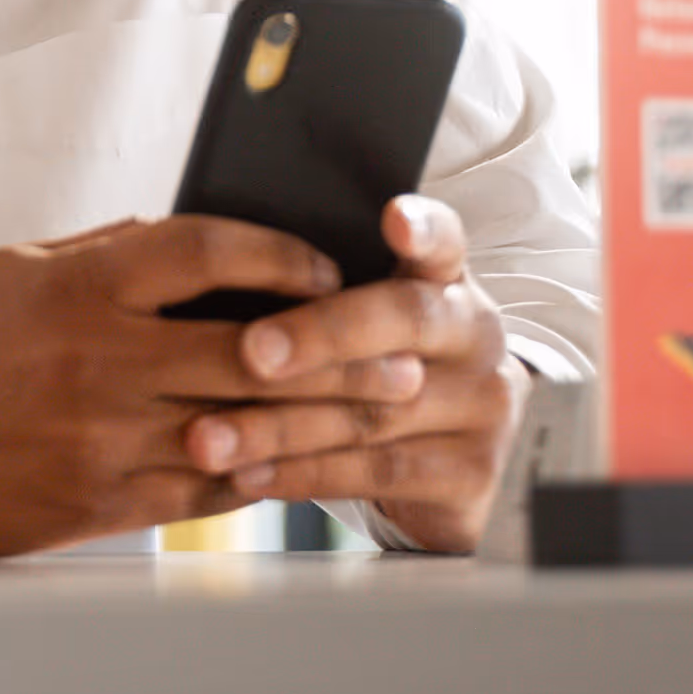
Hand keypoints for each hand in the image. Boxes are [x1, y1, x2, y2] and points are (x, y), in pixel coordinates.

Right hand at [0, 216, 431, 558]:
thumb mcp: (21, 268)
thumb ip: (113, 253)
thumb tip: (204, 238)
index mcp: (80, 285)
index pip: (210, 251)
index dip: (283, 255)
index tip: (326, 266)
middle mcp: (99, 360)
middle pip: (252, 351)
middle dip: (340, 353)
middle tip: (401, 351)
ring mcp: (103, 438)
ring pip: (244, 430)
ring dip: (323, 422)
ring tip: (380, 412)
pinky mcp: (100, 502)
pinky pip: (207, 493)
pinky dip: (261, 477)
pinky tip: (300, 466)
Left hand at [172, 195, 523, 551]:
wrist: (439, 465)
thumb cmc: (371, 367)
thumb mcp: (355, 321)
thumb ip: (315, 293)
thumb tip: (219, 269)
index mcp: (445, 279)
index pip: (444, 238)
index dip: (423, 228)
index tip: (394, 218)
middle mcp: (476, 334)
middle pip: (404, 321)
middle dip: (320, 335)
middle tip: (250, 353)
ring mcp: (484, 406)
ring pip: (374, 410)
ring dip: (280, 426)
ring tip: (208, 437)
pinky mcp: (474, 474)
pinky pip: (376, 473)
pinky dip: (301, 474)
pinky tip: (247, 475)